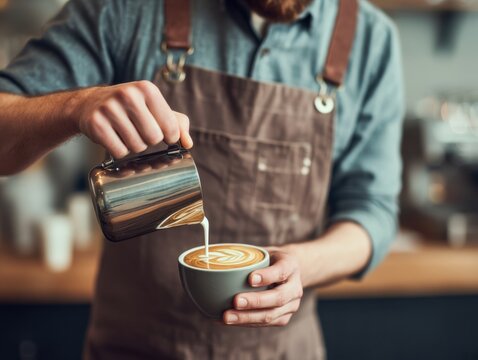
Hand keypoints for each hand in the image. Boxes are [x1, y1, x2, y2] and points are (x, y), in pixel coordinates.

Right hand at [72, 80, 192, 158]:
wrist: (89, 103)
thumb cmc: (130, 108)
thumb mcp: (155, 107)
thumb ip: (178, 123)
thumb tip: (188, 144)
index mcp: (147, 89)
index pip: (170, 127)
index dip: (170, 137)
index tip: (163, 135)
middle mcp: (128, 95)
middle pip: (153, 138)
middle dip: (149, 141)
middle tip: (139, 131)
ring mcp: (109, 109)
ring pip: (136, 147)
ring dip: (134, 146)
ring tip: (126, 133)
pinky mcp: (95, 124)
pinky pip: (119, 152)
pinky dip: (119, 151)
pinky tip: (114, 138)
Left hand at [223, 247, 302, 326]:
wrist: (287, 272)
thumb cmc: (270, 260)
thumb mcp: (265, 251)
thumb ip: (249, 256)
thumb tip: (218, 257)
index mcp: (291, 266)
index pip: (281, 271)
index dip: (267, 276)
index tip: (250, 278)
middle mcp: (295, 288)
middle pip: (277, 298)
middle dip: (255, 301)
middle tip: (235, 301)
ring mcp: (291, 305)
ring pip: (270, 315)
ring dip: (247, 317)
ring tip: (227, 316)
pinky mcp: (283, 318)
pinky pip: (265, 323)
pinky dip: (245, 322)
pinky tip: (228, 320)